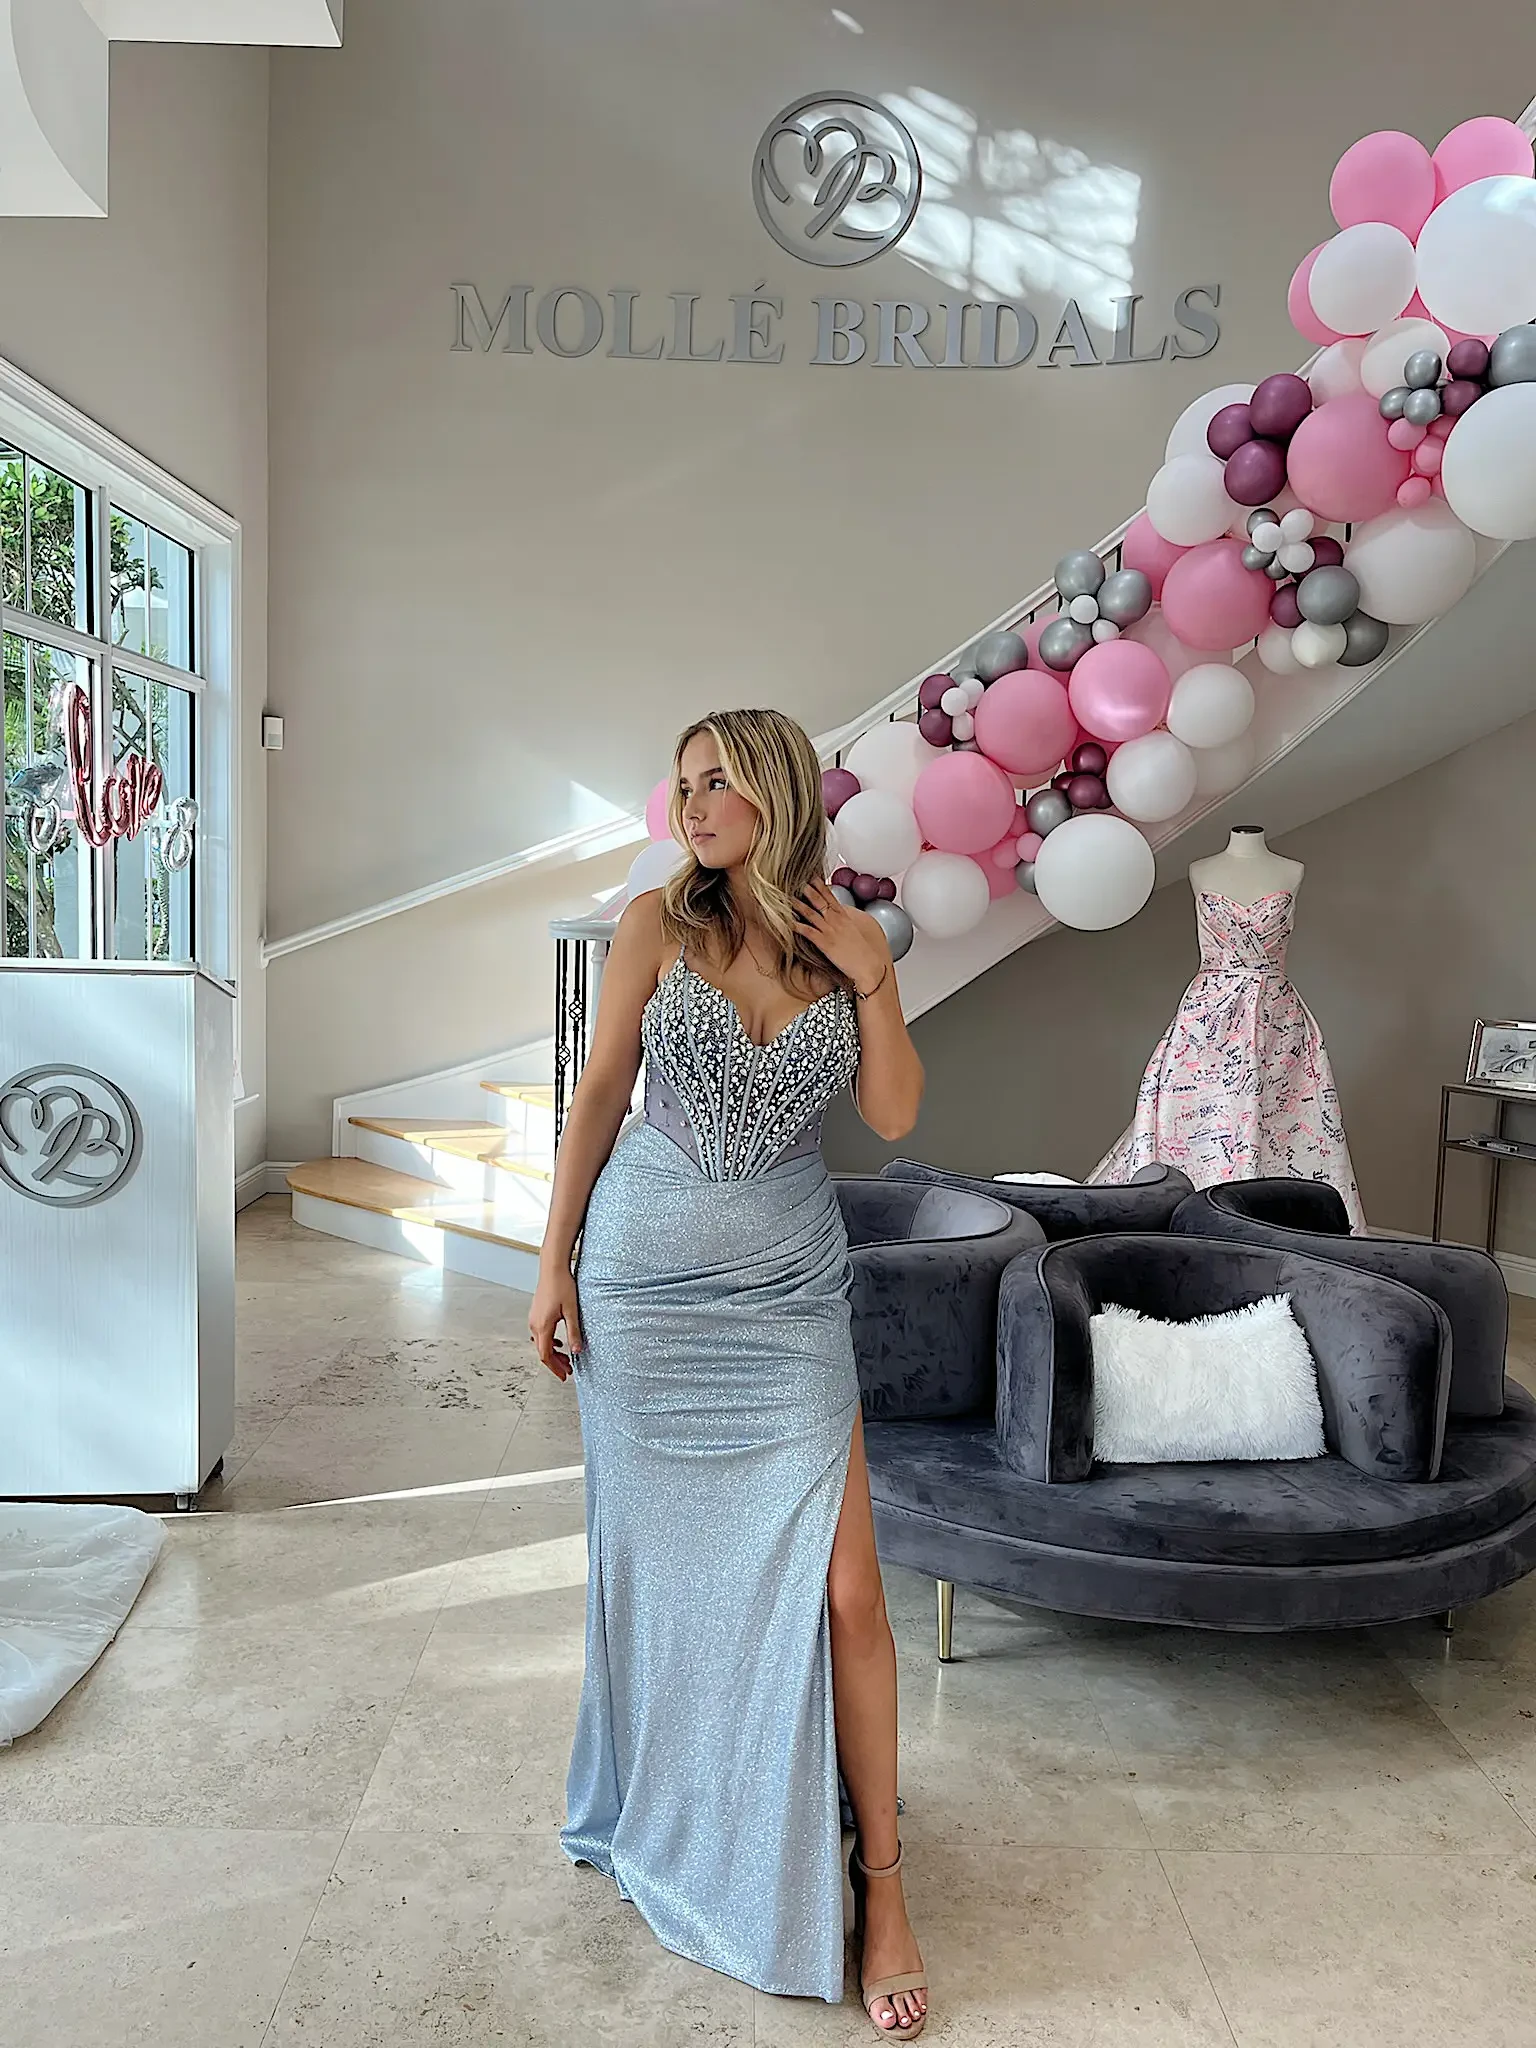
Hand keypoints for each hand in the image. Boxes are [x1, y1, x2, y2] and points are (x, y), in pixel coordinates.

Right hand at [528, 1264, 583, 1380]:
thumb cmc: (563, 1286)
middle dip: (556, 1363)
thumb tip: (577, 1352)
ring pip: (541, 1343)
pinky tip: (559, 1342)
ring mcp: (533, 1318)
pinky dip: (549, 1342)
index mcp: (542, 1326)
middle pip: (542, 1351)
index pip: (545, 1355)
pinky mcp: (536, 1313)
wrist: (552, 1268)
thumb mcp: (572, 1311)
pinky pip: (540, 1334)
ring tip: (567, 1358)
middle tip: (569, 1370)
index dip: (555, 1368)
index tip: (564, 1376)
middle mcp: (534, 1324)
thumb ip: (574, 1332)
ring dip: (553, 1352)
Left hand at [794, 880, 890, 996]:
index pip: (831, 897)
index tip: (813, 878)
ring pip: (812, 914)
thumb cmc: (863, 952)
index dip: (821, 887)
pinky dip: (798, 926)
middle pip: (820, 901)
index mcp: (845, 917)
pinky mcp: (825, 943)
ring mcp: (830, 931)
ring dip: (799, 905)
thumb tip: (841, 916)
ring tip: (789, 897)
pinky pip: (809, 932)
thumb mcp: (856, 931)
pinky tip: (788, 923)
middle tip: (798, 880)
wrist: (868, 965)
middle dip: (809, 890)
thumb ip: (846, 921)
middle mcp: (837, 921)